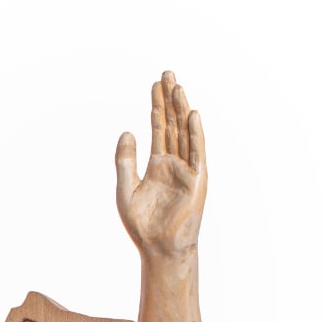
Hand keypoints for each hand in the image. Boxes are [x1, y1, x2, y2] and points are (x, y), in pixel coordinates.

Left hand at [116, 71, 205, 259]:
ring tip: (177, 86)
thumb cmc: (142, 225)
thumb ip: (124, 161)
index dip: (157, 106)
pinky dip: (195, 133)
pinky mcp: (197, 179)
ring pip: (185, 132)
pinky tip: (191, 114)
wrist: (158, 248)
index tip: (155, 85)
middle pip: (172, 124)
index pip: (158, 128)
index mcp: (157, 164)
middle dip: (170, 100)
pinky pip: (197, 152)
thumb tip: (127, 131)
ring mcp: (187, 169)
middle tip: (167, 74)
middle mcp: (174, 162)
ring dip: (181, 110)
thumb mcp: (126, 188)